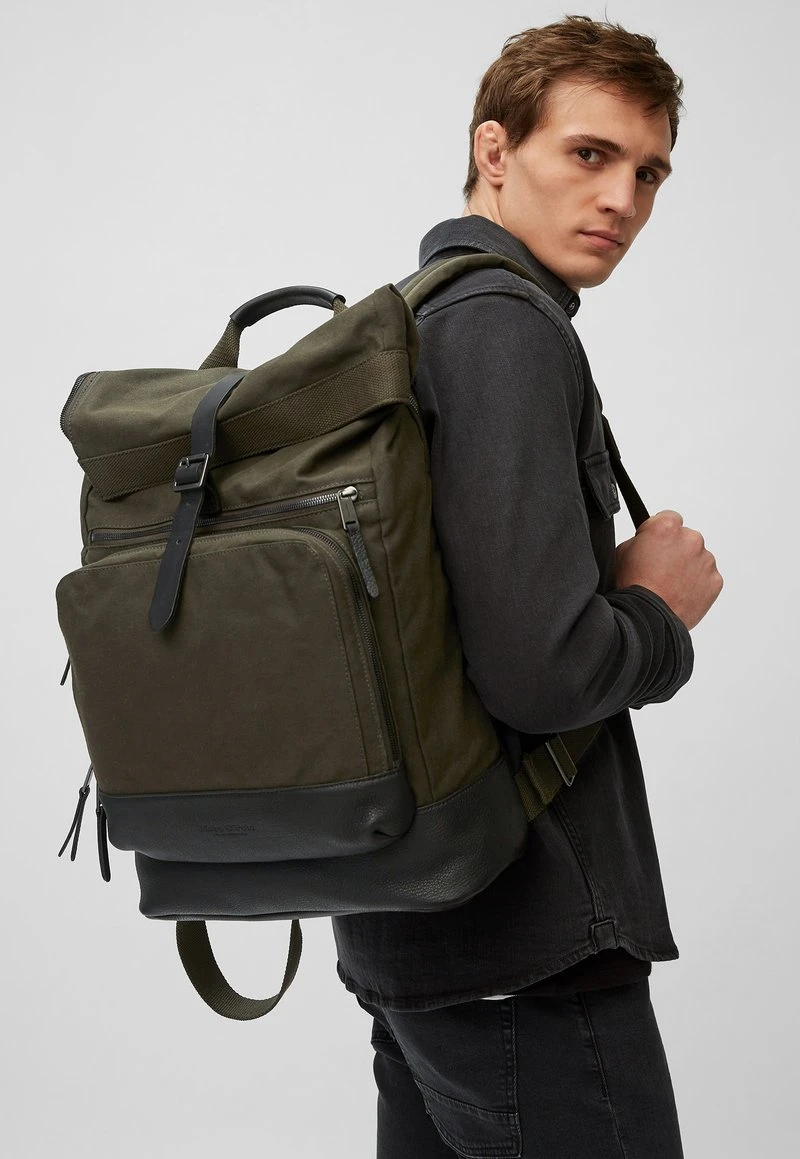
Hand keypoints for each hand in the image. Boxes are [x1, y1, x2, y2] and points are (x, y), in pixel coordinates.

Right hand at [614, 510, 722, 630]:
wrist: (648, 616)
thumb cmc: (634, 587)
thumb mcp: (622, 552)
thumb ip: (641, 540)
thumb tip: (647, 541)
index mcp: (667, 527)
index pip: (670, 518)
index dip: (660, 532)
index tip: (655, 543)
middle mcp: (691, 539)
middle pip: (686, 538)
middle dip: (676, 549)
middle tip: (661, 569)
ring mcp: (706, 560)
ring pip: (698, 558)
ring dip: (687, 567)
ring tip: (670, 585)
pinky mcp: (715, 581)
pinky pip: (707, 578)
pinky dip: (697, 584)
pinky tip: (680, 593)